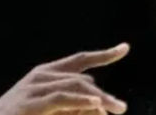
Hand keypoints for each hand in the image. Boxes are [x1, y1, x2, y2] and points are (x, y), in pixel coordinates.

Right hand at [0, 45, 130, 114]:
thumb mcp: (50, 110)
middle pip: (81, 79)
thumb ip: (71, 105)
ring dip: (98, 100)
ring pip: (75, 88)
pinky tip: (96, 105)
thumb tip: (99, 105)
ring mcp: (33, 87)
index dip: (103, 54)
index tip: (125, 48)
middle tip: (121, 108)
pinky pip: (62, 98)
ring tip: (116, 109)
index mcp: (45, 74)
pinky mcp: (30, 103)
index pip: (80, 60)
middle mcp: (40, 76)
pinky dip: (80, 101)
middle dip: (103, 95)